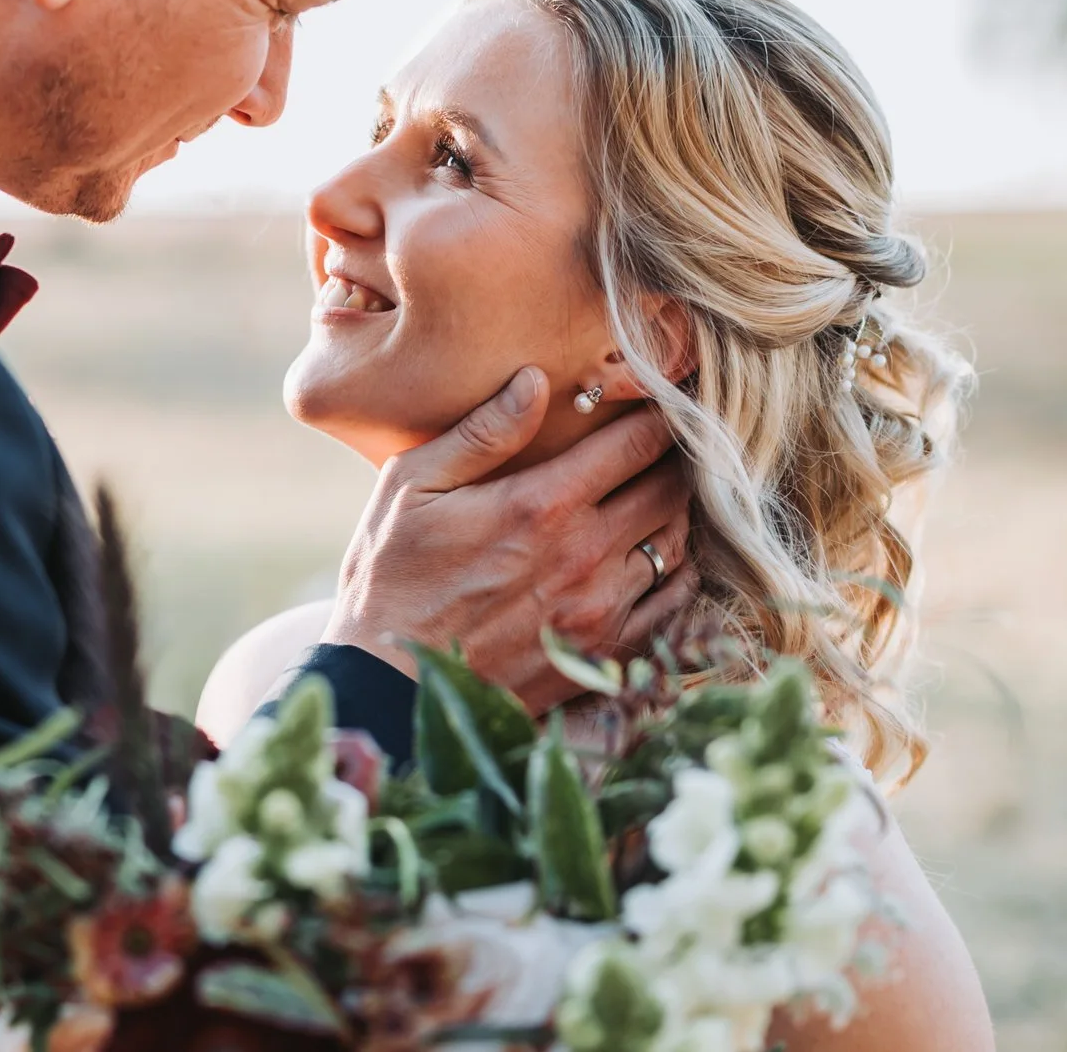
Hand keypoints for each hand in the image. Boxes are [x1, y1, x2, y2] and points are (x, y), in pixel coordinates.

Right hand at [317, 366, 697, 715]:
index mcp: (542, 504)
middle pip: (670, 489)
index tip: (667, 399)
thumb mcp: (413, 486)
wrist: (387, 685)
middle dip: (674, 458)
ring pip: (677, 544)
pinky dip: (678, 573)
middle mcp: (585, 555)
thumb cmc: (391, 576)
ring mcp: (601, 609)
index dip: (661, 414)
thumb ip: (482, 433)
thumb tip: (536, 380)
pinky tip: (660, 556)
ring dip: (676, 513)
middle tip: (668, 443)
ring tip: (661, 494)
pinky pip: (673, 604)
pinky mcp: (603, 654)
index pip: (636, 442)